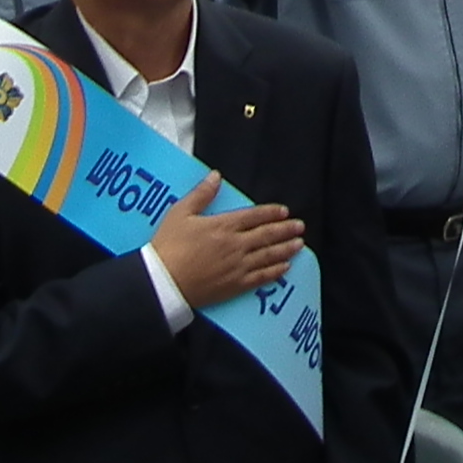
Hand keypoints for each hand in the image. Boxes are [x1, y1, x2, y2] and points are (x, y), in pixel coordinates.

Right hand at [147, 172, 303, 303]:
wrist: (162, 282)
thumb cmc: (168, 247)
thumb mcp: (181, 213)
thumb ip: (201, 194)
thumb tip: (216, 176)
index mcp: (223, 226)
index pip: (254, 216)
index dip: (271, 213)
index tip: (284, 211)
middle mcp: (235, 245)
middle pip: (266, 235)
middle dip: (285, 230)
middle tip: (300, 226)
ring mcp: (237, 267)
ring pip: (268, 256)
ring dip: (286, 249)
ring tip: (299, 244)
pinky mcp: (234, 286)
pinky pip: (260, 278)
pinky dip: (275, 272)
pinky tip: (284, 268)